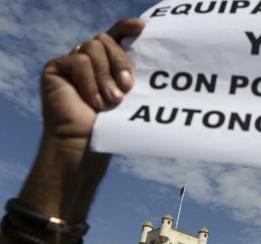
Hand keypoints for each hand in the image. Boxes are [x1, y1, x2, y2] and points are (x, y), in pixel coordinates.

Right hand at [41, 18, 144, 138]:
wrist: (87, 141)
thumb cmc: (110, 122)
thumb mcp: (127, 93)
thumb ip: (130, 71)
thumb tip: (145, 51)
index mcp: (108, 60)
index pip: (116, 35)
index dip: (127, 27)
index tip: (142, 28)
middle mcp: (90, 57)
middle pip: (106, 40)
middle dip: (120, 63)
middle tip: (127, 88)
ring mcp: (72, 61)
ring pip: (93, 47)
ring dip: (105, 77)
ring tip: (110, 101)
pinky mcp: (56, 67)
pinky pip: (79, 61)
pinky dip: (89, 82)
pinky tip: (92, 101)